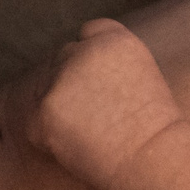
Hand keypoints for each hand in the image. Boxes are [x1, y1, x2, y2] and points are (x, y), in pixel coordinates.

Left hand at [25, 20, 182, 186]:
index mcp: (113, 39)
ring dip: (56, 108)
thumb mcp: (146, 76)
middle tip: (94, 116)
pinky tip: (76, 146)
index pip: (88, 32)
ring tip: (88, 133)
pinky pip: (34, 122)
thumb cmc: (155, 129)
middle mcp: (83, 50)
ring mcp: (60, 78)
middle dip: (71, 84)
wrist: (151, 157)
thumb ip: (112, 64)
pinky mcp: (43, 109)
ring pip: (44, 89)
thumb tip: (83, 78)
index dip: (91, 56)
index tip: (100, 83)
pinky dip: (47, 137)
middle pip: (62, 60)